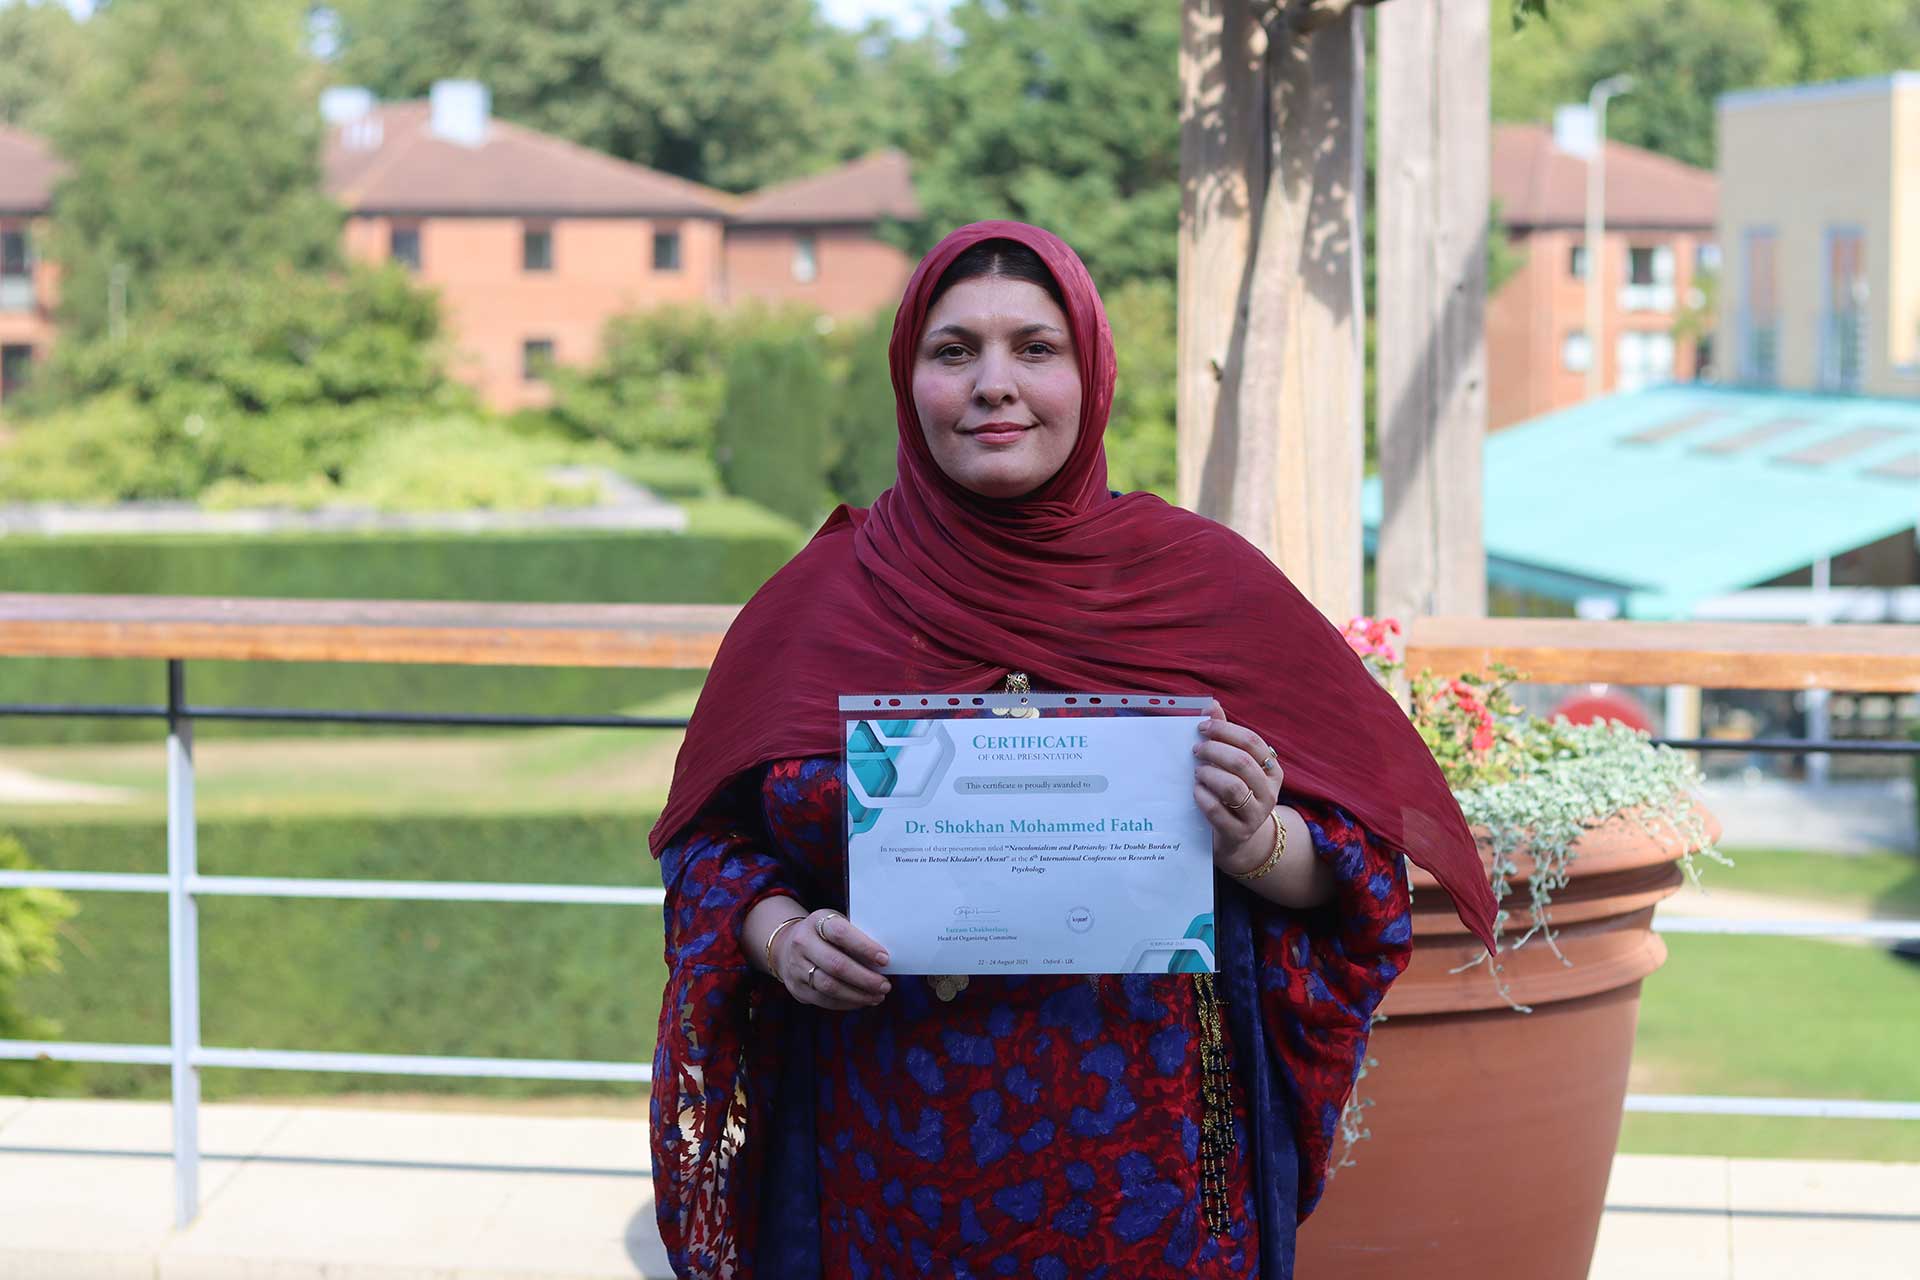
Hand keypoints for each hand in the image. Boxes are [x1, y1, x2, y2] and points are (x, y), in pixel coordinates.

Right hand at [773, 909, 892, 1010]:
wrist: (787, 945)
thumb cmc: (824, 935)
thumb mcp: (836, 924)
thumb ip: (856, 937)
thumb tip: (883, 961)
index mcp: (816, 922)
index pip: (840, 934)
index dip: (864, 947)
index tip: (885, 959)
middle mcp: (802, 943)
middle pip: (836, 965)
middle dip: (864, 978)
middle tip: (885, 985)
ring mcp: (796, 967)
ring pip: (829, 987)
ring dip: (858, 995)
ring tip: (877, 996)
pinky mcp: (796, 988)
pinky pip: (824, 1000)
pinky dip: (847, 1003)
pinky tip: (861, 1001)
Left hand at [1192, 699, 1284, 871]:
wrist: (1236, 838)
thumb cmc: (1232, 793)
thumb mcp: (1233, 766)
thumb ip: (1224, 736)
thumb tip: (1212, 705)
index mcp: (1272, 770)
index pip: (1252, 742)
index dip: (1225, 731)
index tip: (1202, 727)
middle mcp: (1269, 792)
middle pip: (1242, 762)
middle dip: (1214, 751)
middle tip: (1196, 750)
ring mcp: (1256, 815)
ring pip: (1232, 787)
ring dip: (1209, 774)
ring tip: (1197, 772)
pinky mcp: (1238, 833)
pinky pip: (1217, 811)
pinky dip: (1202, 796)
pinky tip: (1196, 791)